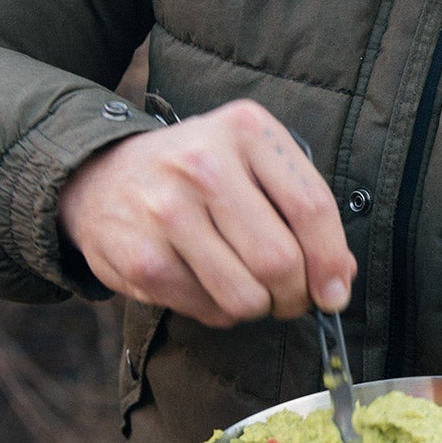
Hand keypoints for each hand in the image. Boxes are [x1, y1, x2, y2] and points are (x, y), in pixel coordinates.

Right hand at [57, 99, 353, 325]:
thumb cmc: (196, 173)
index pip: (312, 207)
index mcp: (246, 131)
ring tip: (251, 291)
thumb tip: (340, 278)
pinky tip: (209, 285)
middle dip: (296, 295)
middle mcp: (205, 165)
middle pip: (280, 260)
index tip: (336, 292)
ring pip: (246, 296)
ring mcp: (168, 211)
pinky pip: (209, 310)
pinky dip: (220, 311)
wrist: (101, 176)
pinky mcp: (143, 259)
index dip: (332, 261)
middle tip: (291, 298)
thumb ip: (301, 208)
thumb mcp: (251, 161)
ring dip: (259, 308)